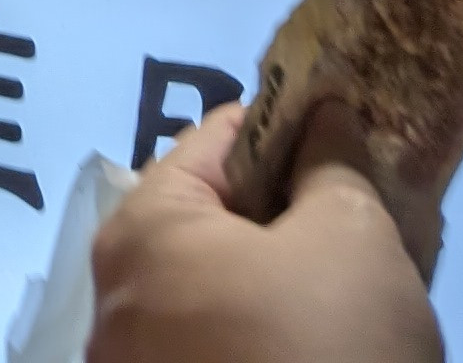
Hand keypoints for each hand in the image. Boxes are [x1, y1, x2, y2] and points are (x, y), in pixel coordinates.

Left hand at [91, 111, 442, 362]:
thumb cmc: (329, 345)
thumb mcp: (352, 235)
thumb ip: (331, 161)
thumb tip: (320, 123)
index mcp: (140, 234)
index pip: (214, 141)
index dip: (285, 129)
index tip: (344, 140)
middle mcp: (110, 304)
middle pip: (204, 222)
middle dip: (278, 214)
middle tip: (350, 219)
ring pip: (206, 294)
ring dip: (268, 284)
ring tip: (342, 291)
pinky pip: (205, 349)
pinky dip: (253, 338)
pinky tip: (313, 346)